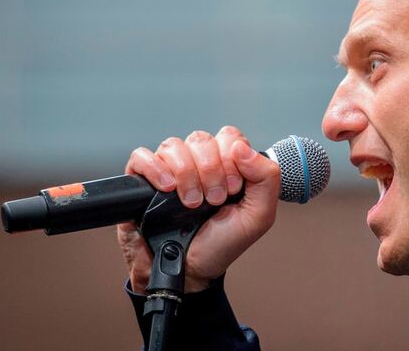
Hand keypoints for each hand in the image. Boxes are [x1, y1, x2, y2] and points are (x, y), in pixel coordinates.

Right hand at [117, 126, 279, 293]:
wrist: (189, 271)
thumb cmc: (221, 244)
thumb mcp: (258, 216)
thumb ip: (266, 178)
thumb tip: (242, 147)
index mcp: (226, 165)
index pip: (229, 137)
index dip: (232, 158)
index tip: (234, 189)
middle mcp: (197, 163)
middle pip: (201, 139)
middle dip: (211, 170)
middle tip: (214, 199)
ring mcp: (169, 170)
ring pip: (173, 145)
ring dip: (186, 173)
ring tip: (191, 203)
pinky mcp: (141, 181)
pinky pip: (141, 156)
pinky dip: (155, 169)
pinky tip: (167, 189)